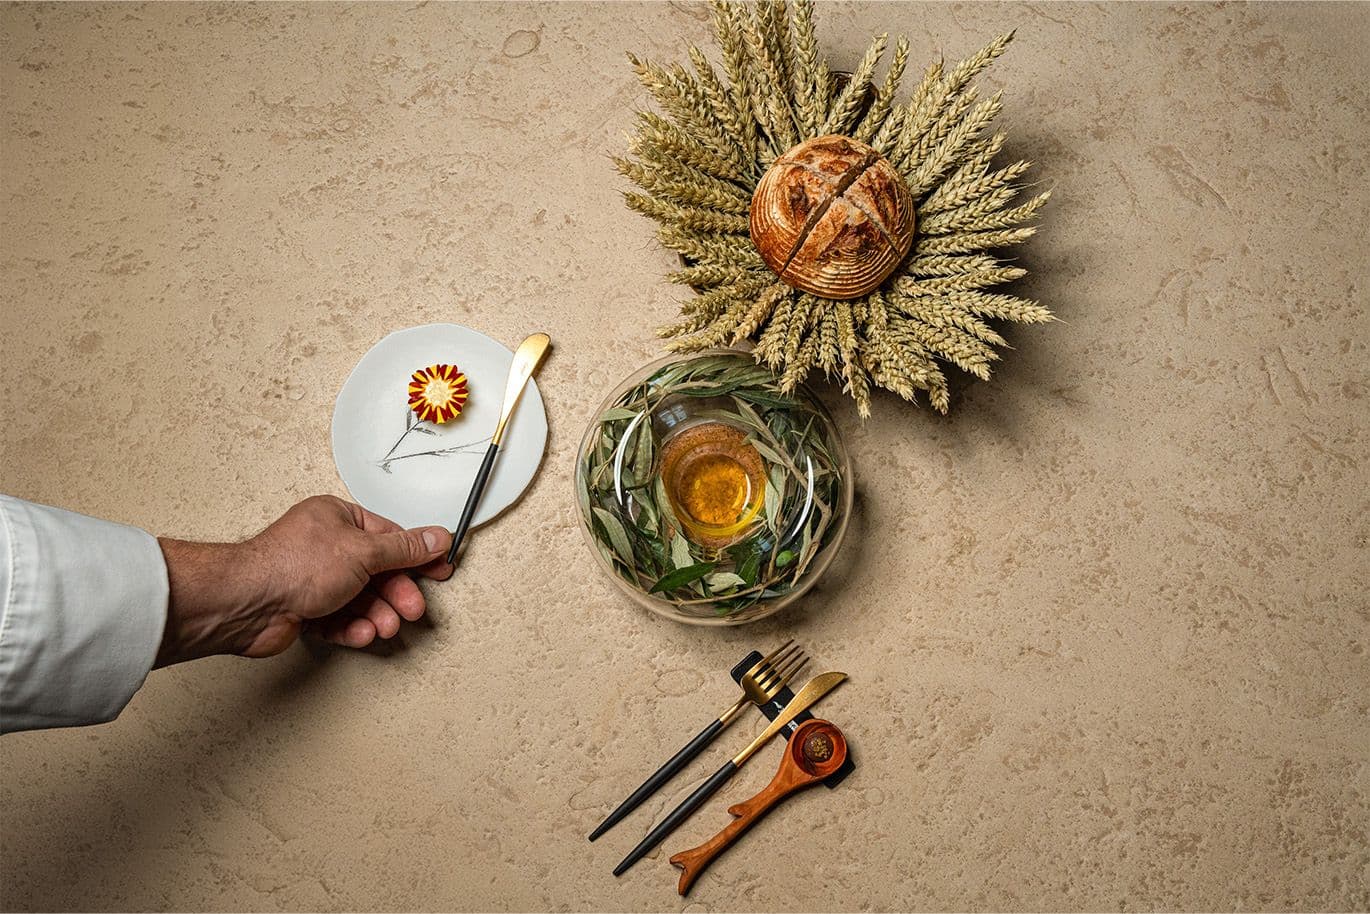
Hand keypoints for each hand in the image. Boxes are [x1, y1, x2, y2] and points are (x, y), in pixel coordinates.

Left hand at [155, 496, 452, 665]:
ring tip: (384, 627)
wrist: (248, 604)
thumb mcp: (363, 551)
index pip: (389, 536)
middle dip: (395, 594)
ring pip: (360, 599)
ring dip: (376, 615)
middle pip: (377, 572)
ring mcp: (314, 578)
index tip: (439, 569)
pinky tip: (359, 633)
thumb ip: (404, 549)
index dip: (416, 556)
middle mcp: (326, 545)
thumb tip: (435, 538)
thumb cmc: (292, 566)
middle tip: (412, 609)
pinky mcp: (305, 608)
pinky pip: (339, 618)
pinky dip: (352, 628)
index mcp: (338, 518)